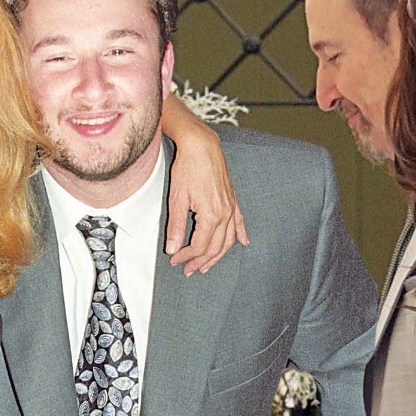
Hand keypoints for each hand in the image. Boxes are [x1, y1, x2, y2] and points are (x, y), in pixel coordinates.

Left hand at [166, 125, 247, 275]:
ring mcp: (231, 207)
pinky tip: (243, 243)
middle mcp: (225, 214)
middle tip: (188, 270)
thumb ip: (176, 227)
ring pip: (228, 240)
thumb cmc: (187, 169)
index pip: (200, 246)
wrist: (202, 146)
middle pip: (215, 247)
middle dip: (201, 261)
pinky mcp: (233, 200)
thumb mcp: (177, 199)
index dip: (187, 257)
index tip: (175, 260)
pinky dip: (240, 235)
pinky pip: (239, 222)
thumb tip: (173, 249)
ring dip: (218, 255)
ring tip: (206, 265)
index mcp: (211, 215)